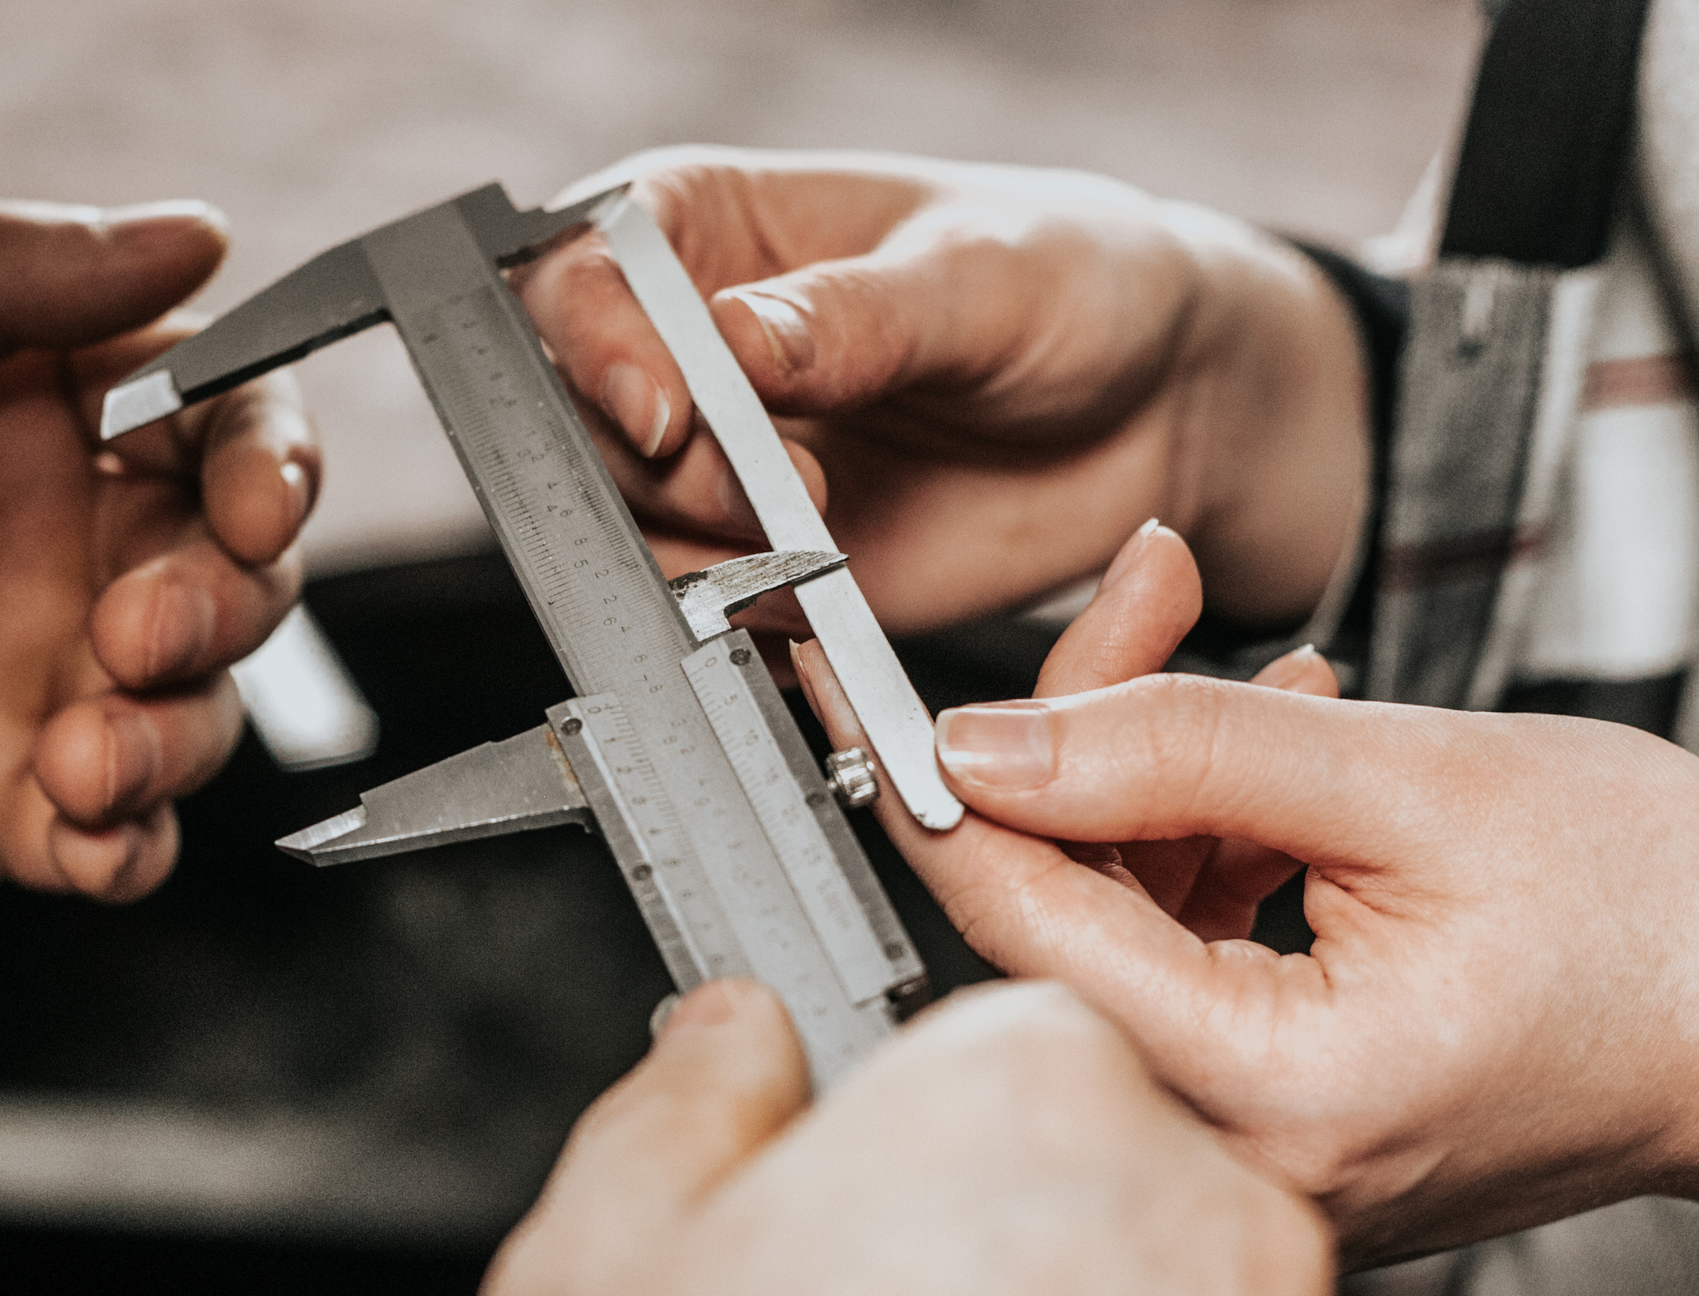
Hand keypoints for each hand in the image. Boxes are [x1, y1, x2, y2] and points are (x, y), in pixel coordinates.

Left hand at [0, 201, 315, 903]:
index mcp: (34, 414)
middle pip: (239, 578)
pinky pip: (120, 841)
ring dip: (178, 737)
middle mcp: (53, 546)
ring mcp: (28, 682)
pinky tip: (72, 827)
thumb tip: (193, 234)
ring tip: (77, 752)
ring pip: (198, 716)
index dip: (271, 460)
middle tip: (132, 631)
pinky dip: (130, 844)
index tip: (251, 499)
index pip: (224, 423)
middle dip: (228, 607)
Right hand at [515, 147, 1365, 632]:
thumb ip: (852, 316)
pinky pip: (701, 609)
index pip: (580, 273)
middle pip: (581, 416)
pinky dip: (748, 618)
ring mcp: (718, 464)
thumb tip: (735, 342)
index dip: (596, 343)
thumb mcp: (980, 276)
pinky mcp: (759, 563)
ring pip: (624, 525)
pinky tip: (828, 590)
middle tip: (775, 488)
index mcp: (709, 230)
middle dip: (662, 468)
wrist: (1161, 411)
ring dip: (703, 550)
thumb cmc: (1075, 282)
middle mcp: (691, 349)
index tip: (669, 407)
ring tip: (824, 534)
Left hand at [805, 527, 1698, 1264]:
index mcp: (1270, 1097)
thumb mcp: (1415, 782)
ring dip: (1159, 786)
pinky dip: (1206, 850)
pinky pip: (1182, 962)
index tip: (850, 690)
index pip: (1023, 923)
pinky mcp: (1276, 1111)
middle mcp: (1241, 1153)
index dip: (927, 785)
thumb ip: (1181, 749)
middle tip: (1139, 611)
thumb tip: (987, 742)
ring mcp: (1256, 1144)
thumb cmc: (1673, 919)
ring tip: (1259, 677)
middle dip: (1085, 750)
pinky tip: (1270, 762)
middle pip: (1059, 921)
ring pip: (1118, 930)